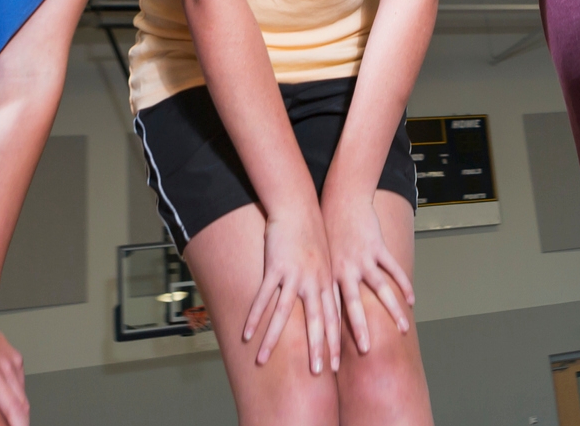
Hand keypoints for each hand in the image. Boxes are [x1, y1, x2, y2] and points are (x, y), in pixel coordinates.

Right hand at [243, 207, 341, 374]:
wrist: (299, 206)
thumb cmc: (312, 234)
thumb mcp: (326, 261)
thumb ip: (325, 285)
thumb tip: (327, 308)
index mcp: (328, 282)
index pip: (333, 318)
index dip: (333, 343)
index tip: (332, 367)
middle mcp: (314, 282)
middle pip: (317, 320)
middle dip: (317, 348)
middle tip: (317, 373)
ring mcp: (295, 275)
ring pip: (285, 314)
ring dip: (273, 339)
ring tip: (262, 361)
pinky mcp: (276, 267)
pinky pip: (263, 297)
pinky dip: (254, 316)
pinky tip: (246, 333)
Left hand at [324, 194, 413, 355]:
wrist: (341, 201)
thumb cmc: (328, 233)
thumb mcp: (320, 261)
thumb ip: (324, 287)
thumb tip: (319, 316)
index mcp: (328, 277)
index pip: (329, 314)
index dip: (330, 339)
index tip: (331, 363)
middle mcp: (345, 270)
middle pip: (354, 305)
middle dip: (360, 329)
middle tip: (366, 350)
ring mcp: (363, 258)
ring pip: (381, 288)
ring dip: (393, 309)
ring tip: (404, 329)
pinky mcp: (378, 247)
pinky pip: (394, 269)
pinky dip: (404, 284)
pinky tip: (412, 300)